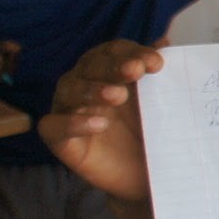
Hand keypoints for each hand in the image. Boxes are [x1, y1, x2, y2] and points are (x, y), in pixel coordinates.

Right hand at [38, 39, 162, 200]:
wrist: (144, 176)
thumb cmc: (149, 132)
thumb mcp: (160, 104)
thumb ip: (161, 75)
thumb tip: (165, 42)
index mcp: (109, 69)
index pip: (115, 51)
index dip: (133, 52)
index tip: (157, 63)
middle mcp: (84, 83)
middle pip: (91, 65)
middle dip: (113, 66)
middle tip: (135, 71)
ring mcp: (68, 110)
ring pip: (69, 89)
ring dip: (93, 89)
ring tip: (117, 96)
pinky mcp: (59, 139)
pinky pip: (54, 126)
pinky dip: (73, 123)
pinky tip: (98, 124)